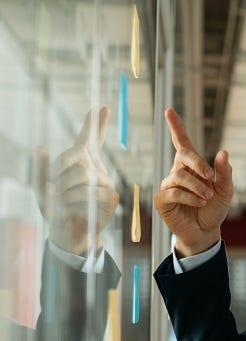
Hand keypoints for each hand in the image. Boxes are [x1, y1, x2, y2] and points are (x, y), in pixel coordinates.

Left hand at [35, 107, 118, 254]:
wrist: (68, 232)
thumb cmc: (55, 208)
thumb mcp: (40, 187)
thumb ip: (40, 168)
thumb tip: (40, 148)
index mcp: (82, 163)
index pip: (90, 139)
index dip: (94, 123)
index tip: (100, 107)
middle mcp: (97, 169)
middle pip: (78, 157)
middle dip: (58, 170)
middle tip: (50, 188)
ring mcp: (106, 182)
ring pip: (83, 175)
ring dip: (64, 190)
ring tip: (60, 202)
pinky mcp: (111, 197)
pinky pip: (91, 192)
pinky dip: (74, 201)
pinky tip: (71, 209)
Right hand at [154, 108, 232, 255]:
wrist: (206, 231)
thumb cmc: (214, 209)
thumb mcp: (225, 190)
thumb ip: (225, 172)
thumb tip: (223, 152)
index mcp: (192, 166)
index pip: (182, 143)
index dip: (176, 127)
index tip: (169, 110)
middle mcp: (178, 172)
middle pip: (183, 155)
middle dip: (198, 163)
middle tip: (211, 176)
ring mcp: (169, 185)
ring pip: (180, 176)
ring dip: (197, 186)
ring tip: (207, 197)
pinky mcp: (163, 200)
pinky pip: (174, 192)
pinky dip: (190, 196)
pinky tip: (199, 202)